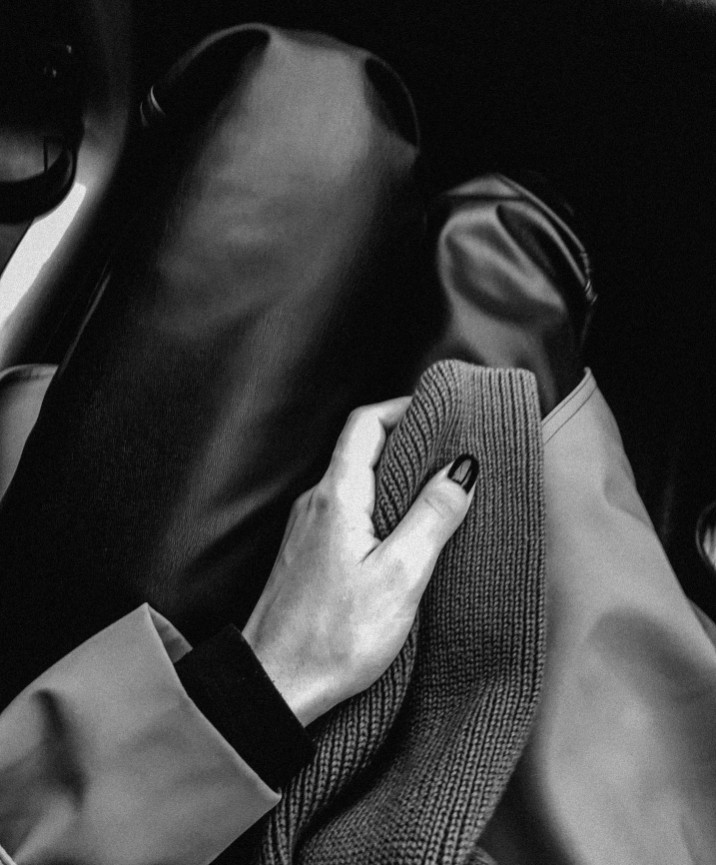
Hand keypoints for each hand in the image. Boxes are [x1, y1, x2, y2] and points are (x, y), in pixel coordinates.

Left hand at [242, 397, 477, 724]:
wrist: (274, 686)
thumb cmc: (334, 639)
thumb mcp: (399, 577)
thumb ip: (432, 518)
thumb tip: (461, 469)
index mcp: (336, 498)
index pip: (365, 424)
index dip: (402, 407)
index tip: (440, 410)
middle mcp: (315, 504)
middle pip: (359, 447)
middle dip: (406, 438)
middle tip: (449, 447)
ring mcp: (308, 528)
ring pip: (354, 480)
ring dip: (393, 474)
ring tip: (434, 488)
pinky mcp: (308, 553)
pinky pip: (346, 510)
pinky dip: (378, 505)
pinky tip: (401, 532)